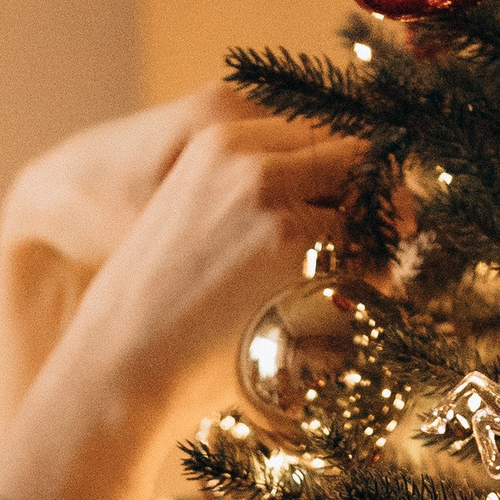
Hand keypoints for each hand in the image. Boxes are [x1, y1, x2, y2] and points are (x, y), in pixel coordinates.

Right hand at [0, 108, 369, 499]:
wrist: (116, 368)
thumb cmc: (153, 313)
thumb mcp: (188, 221)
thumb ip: (249, 194)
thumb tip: (339, 197)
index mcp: (218, 141)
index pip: (322, 132)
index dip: (352, 172)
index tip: (361, 209)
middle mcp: (249, 158)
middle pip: (355, 157)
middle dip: (377, 202)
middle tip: (384, 248)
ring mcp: (272, 200)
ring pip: (371, 204)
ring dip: (380, 244)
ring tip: (362, 285)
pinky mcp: (293, 251)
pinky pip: (370, 257)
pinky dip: (375, 284)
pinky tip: (347, 312)